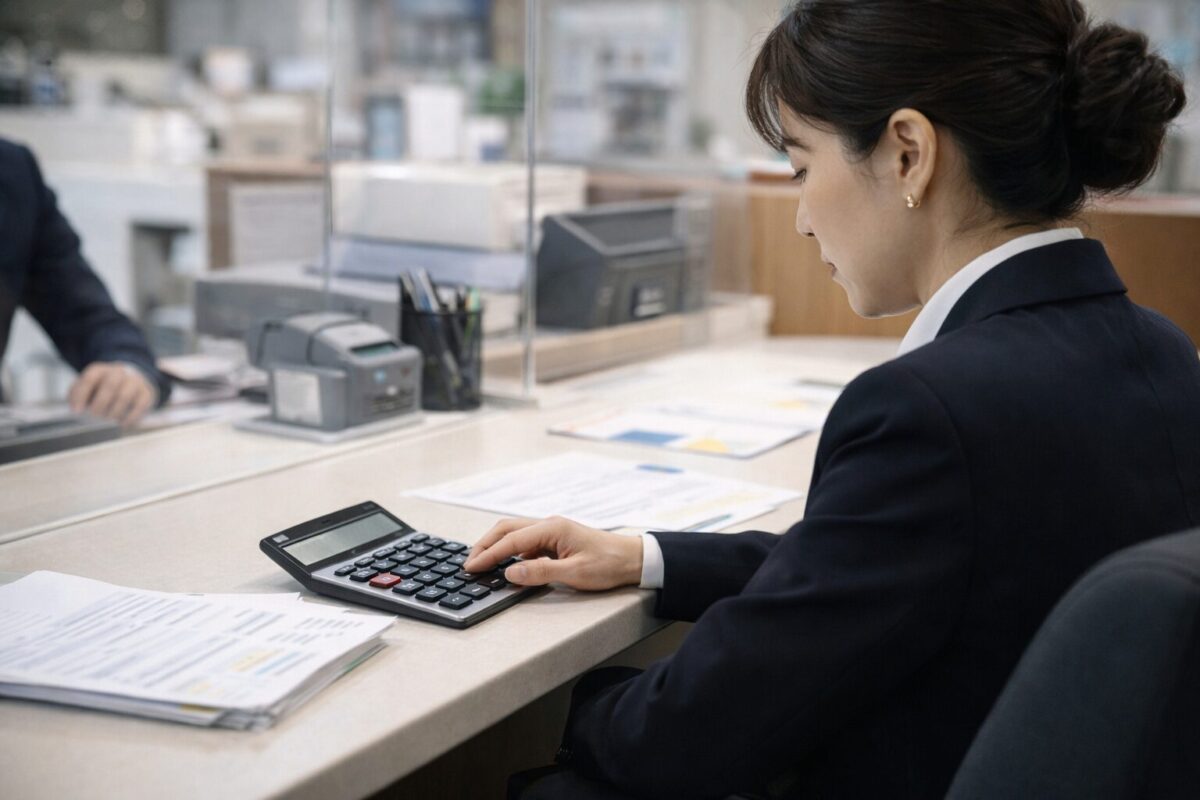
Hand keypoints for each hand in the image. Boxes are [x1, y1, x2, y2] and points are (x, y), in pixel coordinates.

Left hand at [68, 362, 155, 426]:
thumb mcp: (88, 386)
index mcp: (100, 370)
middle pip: (110, 386)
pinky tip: (123, 423)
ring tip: (109, 420)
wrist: (133, 379)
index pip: (90, 378)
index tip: (76, 411)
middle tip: (94, 417)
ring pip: (124, 396)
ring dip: (114, 412)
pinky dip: (130, 417)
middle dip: (100, 404)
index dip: (81, 395)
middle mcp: (119, 372)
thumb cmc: (104, 387)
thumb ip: (77, 394)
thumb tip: (74, 407)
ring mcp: (134, 382)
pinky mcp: (146, 393)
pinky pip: (139, 406)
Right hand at [464, 516, 643, 590]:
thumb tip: (510, 573)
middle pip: (507, 529)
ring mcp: (552, 530)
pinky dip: (510, 550)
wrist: (633, 559)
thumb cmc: (608, 565)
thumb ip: (540, 572)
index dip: (489, 554)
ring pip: (515, 533)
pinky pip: (526, 542)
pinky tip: (505, 564)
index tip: (471, 567)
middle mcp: (549, 524)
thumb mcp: (575, 574)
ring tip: (481, 562)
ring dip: (496, 545)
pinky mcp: (555, 539)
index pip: (511, 541)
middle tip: (469, 563)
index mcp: (552, 528)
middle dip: (485, 544)